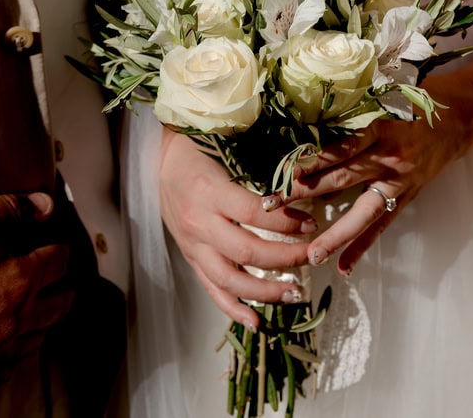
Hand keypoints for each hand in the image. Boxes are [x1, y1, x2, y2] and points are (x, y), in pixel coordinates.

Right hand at [0, 192, 72, 382]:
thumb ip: (10, 208)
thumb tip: (45, 204)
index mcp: (21, 279)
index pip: (60, 260)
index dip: (58, 248)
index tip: (54, 244)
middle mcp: (17, 317)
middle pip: (62, 303)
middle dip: (63, 286)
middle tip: (58, 277)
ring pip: (41, 335)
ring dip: (45, 317)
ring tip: (40, 303)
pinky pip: (13, 362)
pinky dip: (18, 346)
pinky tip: (9, 334)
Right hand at [159, 130, 315, 328]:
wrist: (159, 161)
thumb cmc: (197, 150)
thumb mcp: (224, 151)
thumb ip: (255, 171)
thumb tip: (298, 185)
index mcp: (209, 192)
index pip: (253, 214)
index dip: (285, 222)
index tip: (310, 224)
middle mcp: (199, 223)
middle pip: (246, 252)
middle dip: (285, 259)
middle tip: (313, 257)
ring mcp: (193, 245)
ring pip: (229, 280)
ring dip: (265, 292)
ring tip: (295, 294)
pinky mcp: (190, 257)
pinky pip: (211, 289)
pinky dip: (233, 308)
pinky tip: (256, 322)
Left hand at [274, 72, 472, 274]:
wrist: (462, 116)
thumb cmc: (418, 101)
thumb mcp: (385, 99)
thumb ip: (354, 115)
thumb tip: (312, 125)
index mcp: (381, 129)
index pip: (339, 150)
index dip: (310, 161)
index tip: (283, 173)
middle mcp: (389, 157)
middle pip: (342, 179)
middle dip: (305, 192)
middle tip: (274, 205)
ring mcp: (400, 181)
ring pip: (361, 211)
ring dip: (334, 233)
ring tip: (311, 254)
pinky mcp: (408, 196)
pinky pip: (382, 225)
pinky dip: (363, 245)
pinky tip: (344, 267)